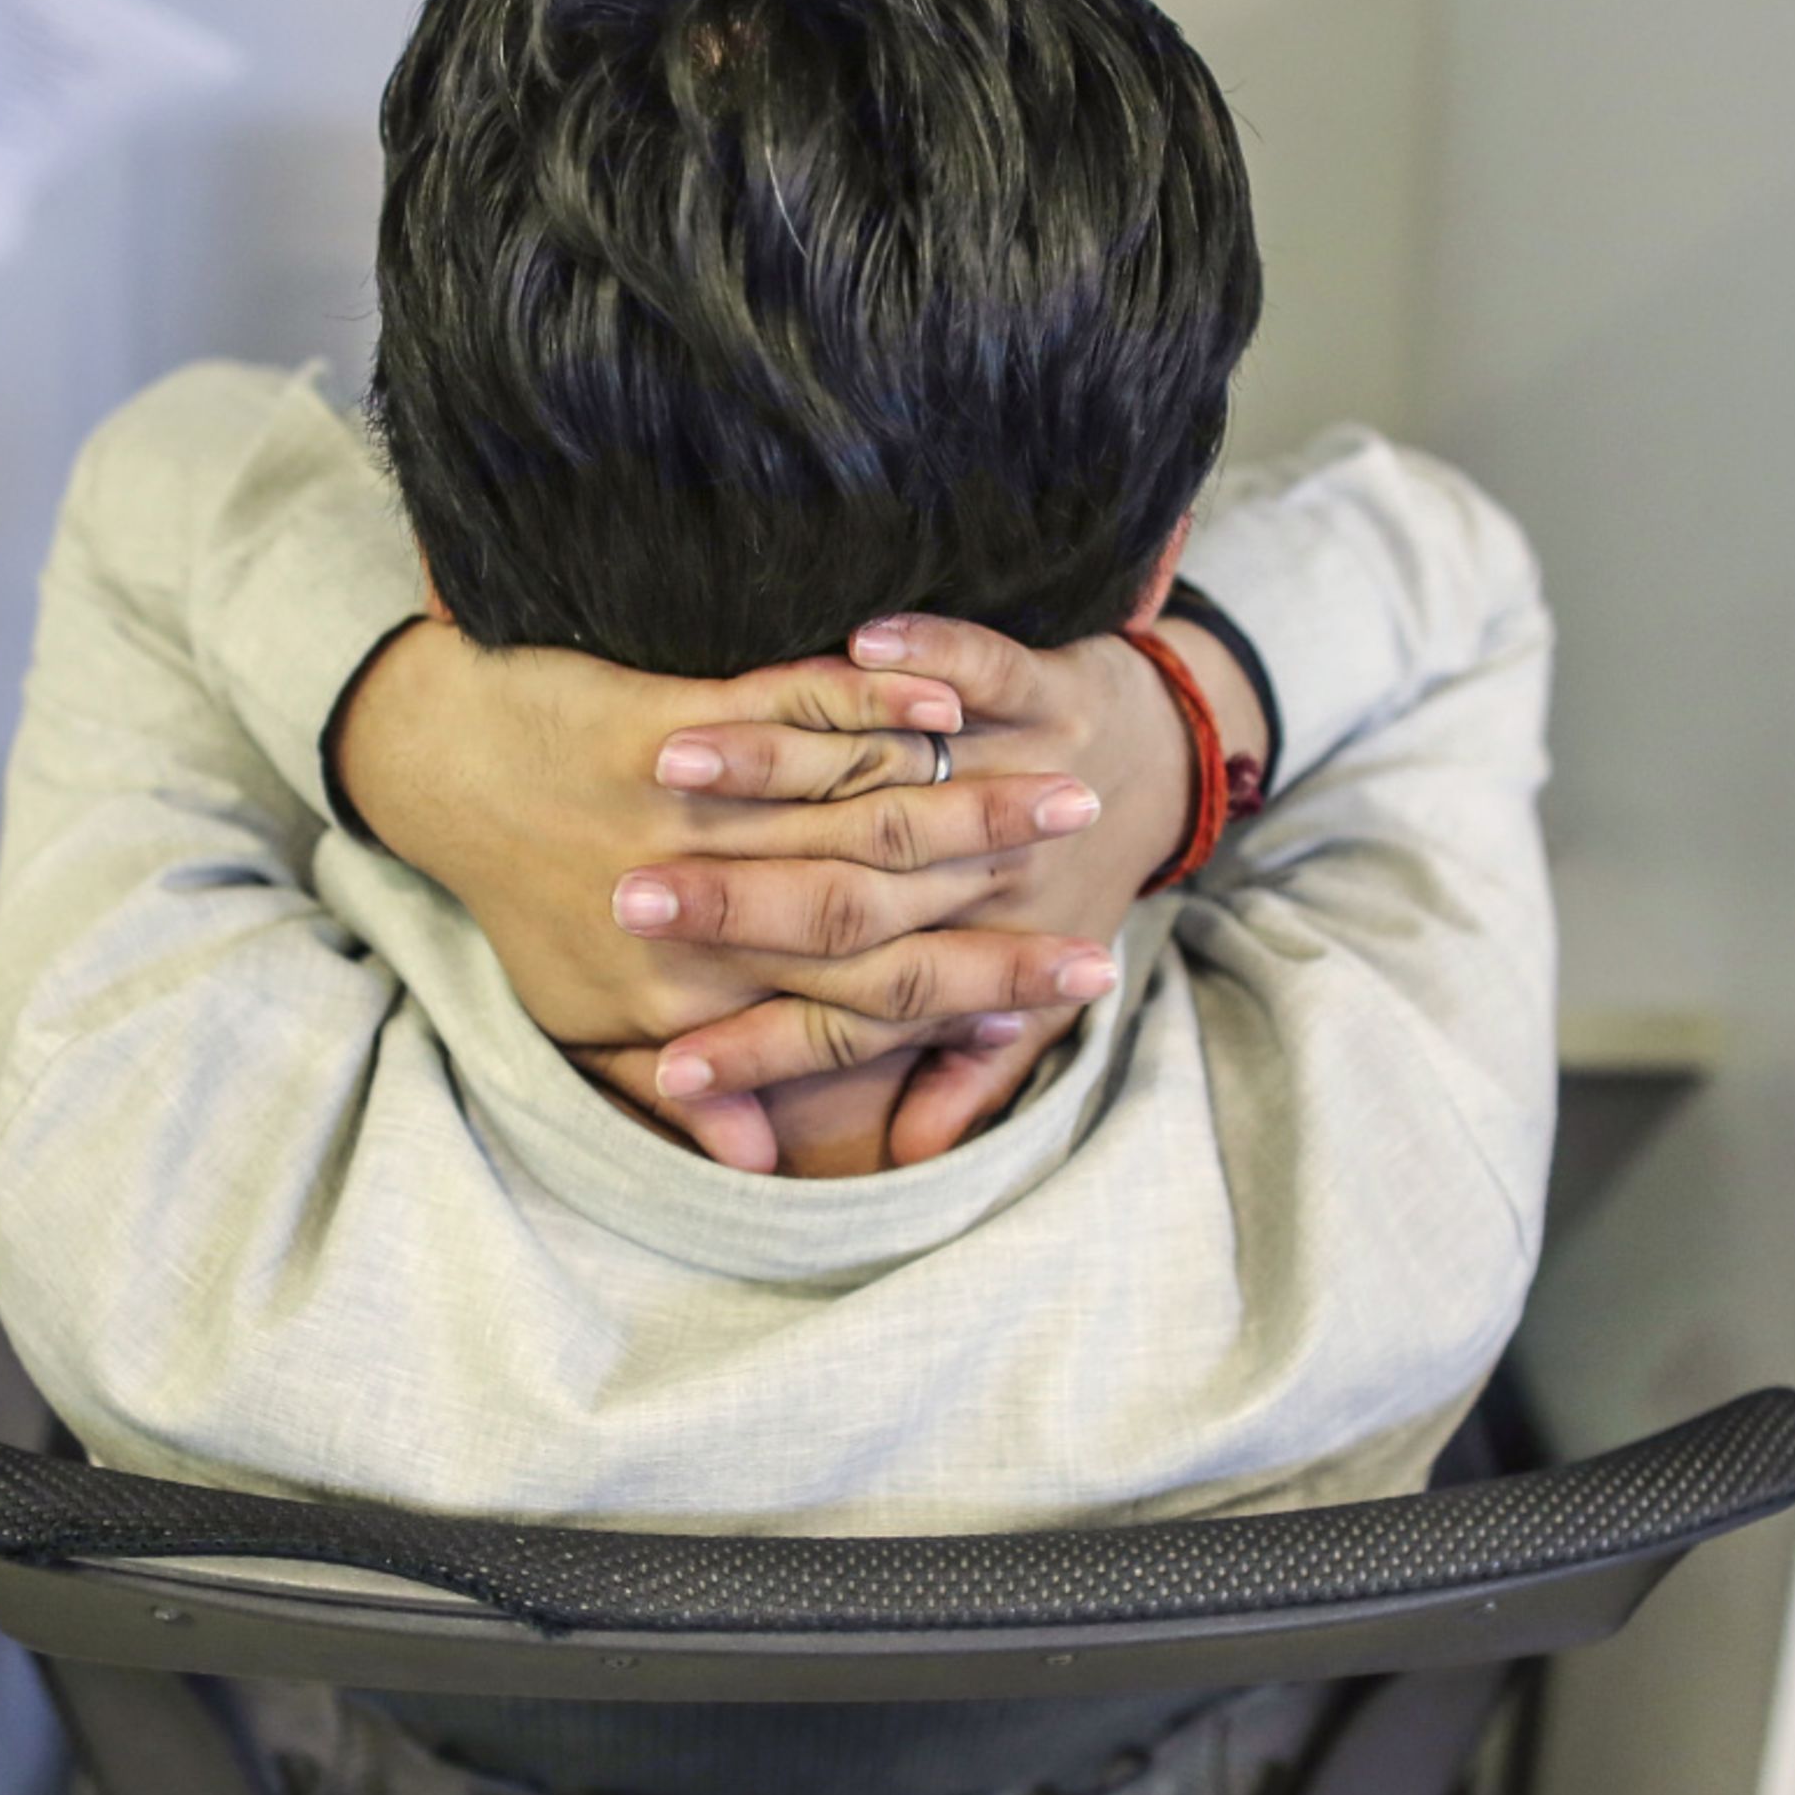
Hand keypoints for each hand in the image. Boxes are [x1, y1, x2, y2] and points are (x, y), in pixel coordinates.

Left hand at [337, 622, 1124, 1164]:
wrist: (441, 772)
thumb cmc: (526, 897)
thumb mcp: (587, 1017)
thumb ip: (679, 1084)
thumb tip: (757, 1167)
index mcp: (693, 995)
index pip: (869, 1006)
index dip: (991, 995)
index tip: (1087, 981)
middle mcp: (697, 914)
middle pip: (887, 907)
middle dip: (1011, 890)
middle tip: (1112, 881)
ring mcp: (681, 818)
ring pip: (850, 809)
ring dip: (972, 798)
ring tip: (1070, 787)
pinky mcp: (662, 726)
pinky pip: (784, 712)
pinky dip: (871, 707)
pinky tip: (945, 707)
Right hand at [615, 612, 1264, 1166]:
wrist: (1162, 767)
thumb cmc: (1055, 892)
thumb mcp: (1020, 1001)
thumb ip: (956, 1075)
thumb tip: (904, 1157)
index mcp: (959, 953)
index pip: (847, 1019)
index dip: (757, 1053)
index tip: (674, 1070)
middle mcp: (989, 875)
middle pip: (852, 903)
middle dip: (728, 905)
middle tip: (633, 904)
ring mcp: (1014, 776)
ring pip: (902, 776)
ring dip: (773, 775)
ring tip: (683, 759)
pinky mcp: (1044, 689)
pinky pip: (984, 662)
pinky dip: (931, 651)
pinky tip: (866, 637)